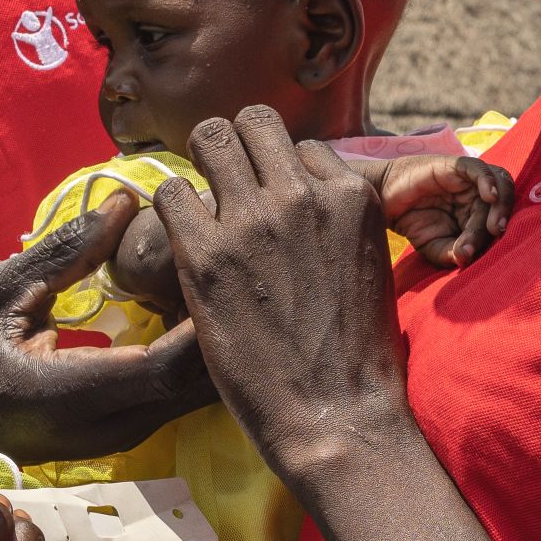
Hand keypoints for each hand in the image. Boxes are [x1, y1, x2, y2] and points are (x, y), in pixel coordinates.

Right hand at [0, 193, 218, 466]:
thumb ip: (63, 253)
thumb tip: (124, 203)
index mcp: (72, 395)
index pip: (164, 364)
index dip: (202, 318)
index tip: (223, 264)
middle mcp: (109, 427)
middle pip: (196, 384)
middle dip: (222, 326)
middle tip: (238, 267)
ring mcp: (123, 438)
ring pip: (197, 396)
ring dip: (216, 343)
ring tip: (226, 285)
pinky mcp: (129, 436)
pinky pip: (180, 397)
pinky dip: (197, 358)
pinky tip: (199, 314)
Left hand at [159, 110, 406, 476]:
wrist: (337, 417)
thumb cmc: (357, 357)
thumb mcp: (369, 267)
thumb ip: (337, 225)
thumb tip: (305, 209)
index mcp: (352, 196)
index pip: (303, 147)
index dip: (282, 174)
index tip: (272, 205)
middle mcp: (303, 195)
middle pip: (253, 123)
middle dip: (236, 148)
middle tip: (225, 186)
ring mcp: (253, 222)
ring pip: (209, 138)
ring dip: (200, 166)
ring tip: (200, 205)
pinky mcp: (206, 256)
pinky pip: (170, 194)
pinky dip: (172, 211)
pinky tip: (183, 243)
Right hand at [377, 155, 514, 271]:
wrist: (382, 199)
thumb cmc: (411, 221)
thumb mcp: (432, 246)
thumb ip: (450, 253)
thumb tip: (465, 257)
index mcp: (476, 213)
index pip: (493, 223)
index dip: (488, 239)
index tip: (468, 254)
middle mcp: (476, 194)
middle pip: (500, 204)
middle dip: (497, 222)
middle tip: (494, 235)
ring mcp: (468, 179)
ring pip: (499, 183)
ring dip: (502, 204)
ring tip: (495, 225)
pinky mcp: (456, 165)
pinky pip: (480, 169)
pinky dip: (489, 181)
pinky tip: (490, 196)